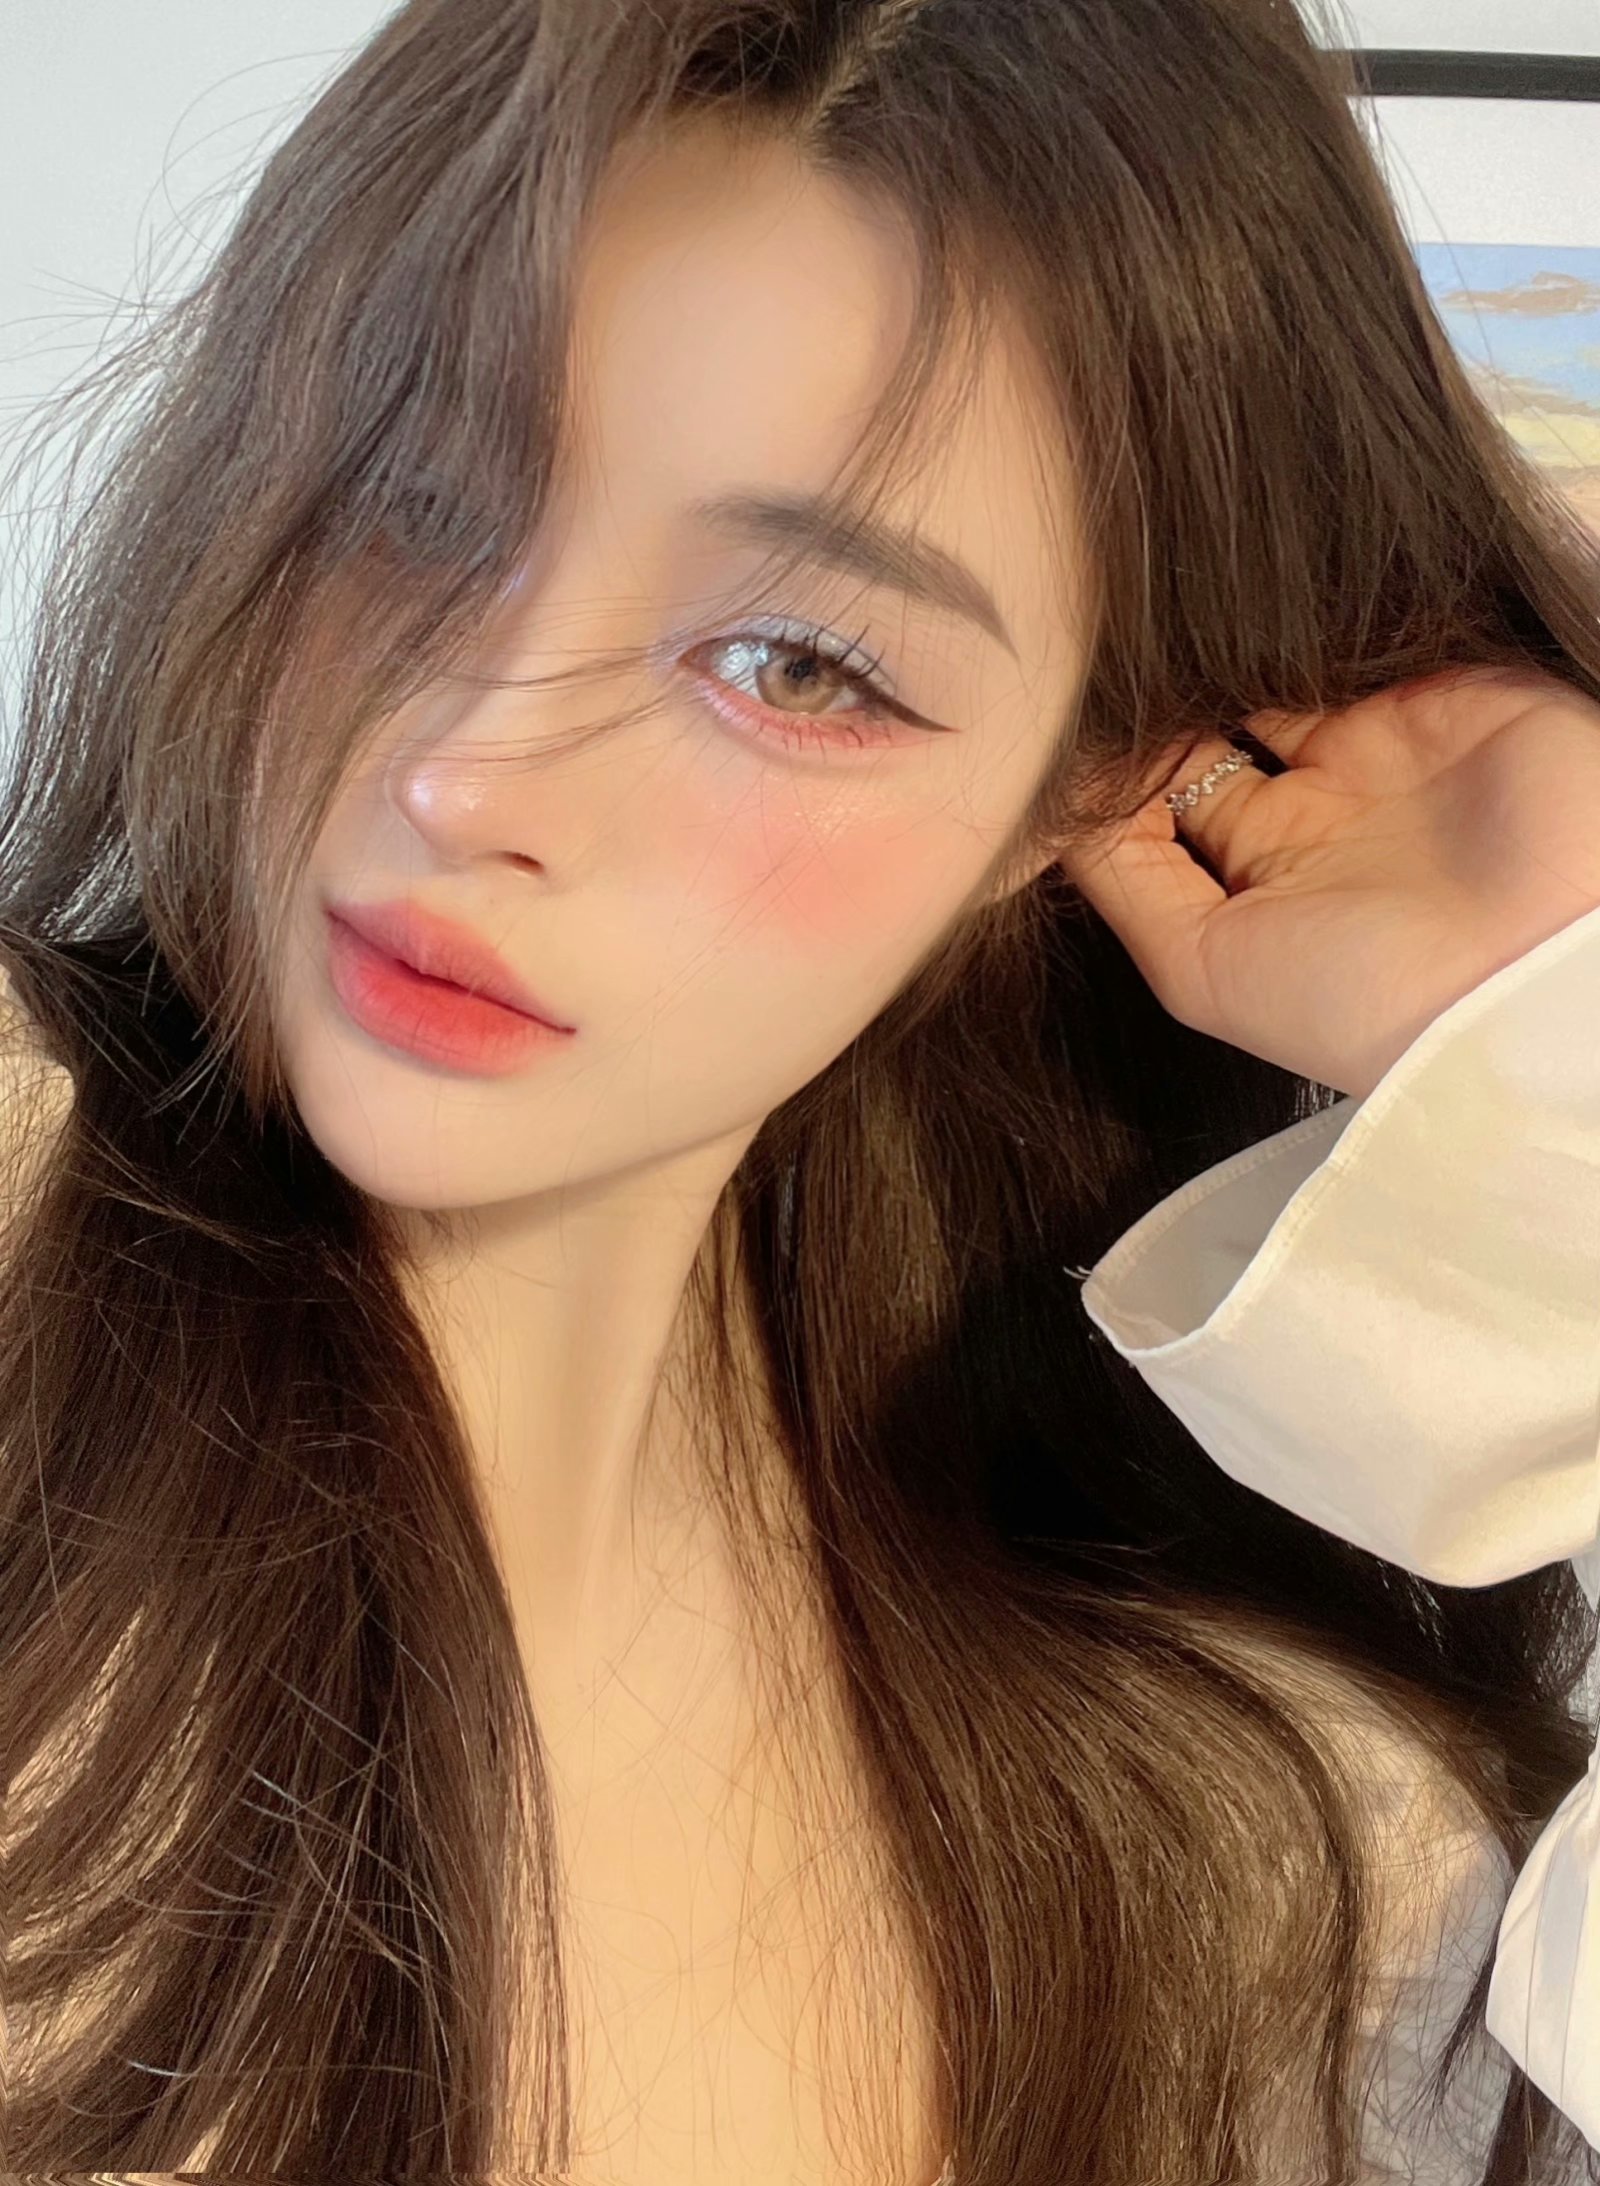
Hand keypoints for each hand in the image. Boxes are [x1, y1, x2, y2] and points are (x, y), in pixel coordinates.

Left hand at [1057, 664, 1599, 1102]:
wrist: (1527, 968)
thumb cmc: (1357, 996)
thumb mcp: (1201, 968)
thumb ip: (1124, 881)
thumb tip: (1051, 809)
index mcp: (1256, 886)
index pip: (1156, 802)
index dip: (1103, 763)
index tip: (1042, 723)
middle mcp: (1313, 817)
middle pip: (1203, 727)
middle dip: (1149, 697)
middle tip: (1087, 654)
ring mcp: (1376, 747)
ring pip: (1264, 670)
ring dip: (1212, 649)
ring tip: (1144, 620)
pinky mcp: (1437, 686)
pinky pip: (1343, 635)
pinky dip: (1291, 618)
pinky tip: (1230, 600)